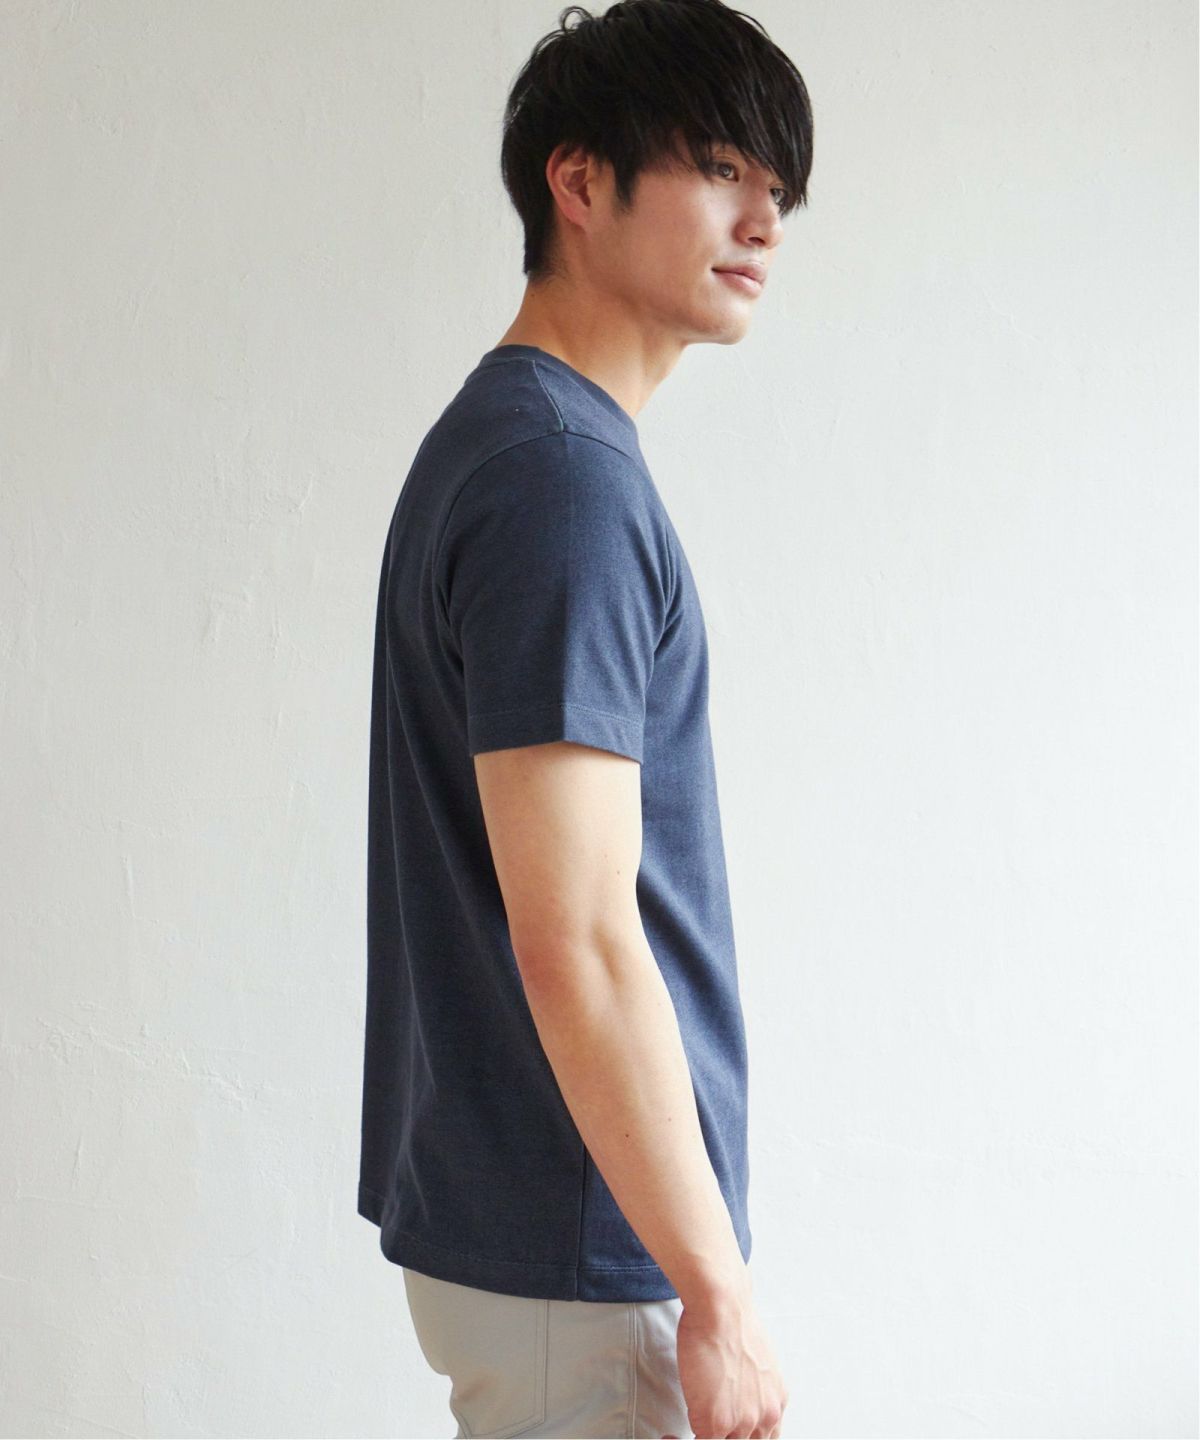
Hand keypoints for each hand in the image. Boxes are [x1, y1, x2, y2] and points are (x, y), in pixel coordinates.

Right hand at [666, 1287, 787, 1438]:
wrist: (721, 1308)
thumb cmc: (731, 1319)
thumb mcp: (755, 1358)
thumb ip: (752, 1386)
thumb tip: (735, 1391)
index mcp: (776, 1401)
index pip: (764, 1438)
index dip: (743, 1437)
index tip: (724, 1434)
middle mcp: (766, 1416)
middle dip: (722, 1439)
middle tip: (702, 1433)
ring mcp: (743, 1422)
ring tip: (683, 1436)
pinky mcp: (717, 1422)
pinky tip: (669, 1436)